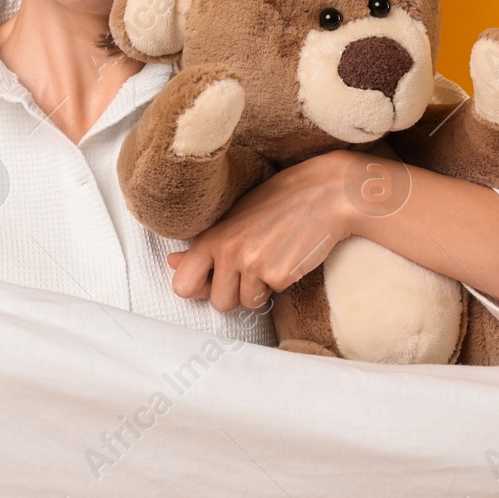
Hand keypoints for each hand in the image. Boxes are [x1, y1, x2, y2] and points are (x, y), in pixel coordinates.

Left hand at [165, 150, 354, 313]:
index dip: (200, 287)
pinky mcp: (280, 275)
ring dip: (260, 290)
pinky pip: (274, 296)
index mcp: (213, 235)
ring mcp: (255, 265)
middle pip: (219, 303)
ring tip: (272, 259)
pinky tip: (289, 257)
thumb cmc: (280, 200)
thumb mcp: (235, 215)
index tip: (213, 279)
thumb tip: (172, 263)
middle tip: (252, 268)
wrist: (326, 193)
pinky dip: (282, 283)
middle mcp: (229, 252)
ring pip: (247, 304)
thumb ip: (206, 244)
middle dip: (235, 293)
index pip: (183, 285)